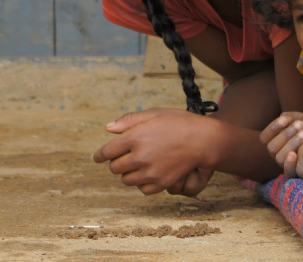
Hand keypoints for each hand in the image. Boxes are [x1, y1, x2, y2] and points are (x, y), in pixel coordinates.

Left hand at [92, 108, 213, 194]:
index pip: (106, 152)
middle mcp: (140, 156)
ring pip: (126, 180)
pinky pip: (142, 189)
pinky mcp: (161, 183)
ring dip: (130, 173)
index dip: (99, 155)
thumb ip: (129, 120)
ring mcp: (150, 172)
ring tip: (141, 164)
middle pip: (114, 168)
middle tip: (128, 156)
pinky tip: (150, 173)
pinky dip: (143, 183)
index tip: (98, 157)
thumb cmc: (179, 123)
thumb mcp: (155, 113)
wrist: (204, 140)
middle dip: (118, 162)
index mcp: (135, 137)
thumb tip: (108, 129)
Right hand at [259, 112, 302, 176]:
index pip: (265, 137)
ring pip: (280, 157)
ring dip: (292, 144)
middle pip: (272, 147)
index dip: (273, 128)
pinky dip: (289, 164)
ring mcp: (285, 164)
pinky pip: (288, 172)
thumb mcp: (302, 119)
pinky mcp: (296, 172)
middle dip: (285, 134)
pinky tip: (295, 154)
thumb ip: (292, 116)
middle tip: (300, 124)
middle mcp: (277, 154)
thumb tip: (283, 116)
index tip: (286, 119)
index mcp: (275, 141)